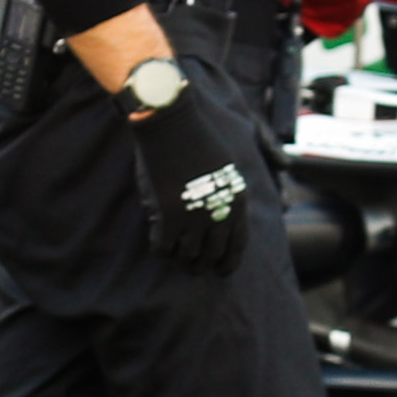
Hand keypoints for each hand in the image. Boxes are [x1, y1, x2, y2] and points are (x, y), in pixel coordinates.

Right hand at [122, 75, 257, 271]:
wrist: (173, 125)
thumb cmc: (197, 140)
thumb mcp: (226, 168)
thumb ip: (226, 196)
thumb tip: (220, 221)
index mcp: (237, 201)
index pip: (238, 245)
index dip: (228, 263)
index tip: (221, 272)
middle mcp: (219, 213)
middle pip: (212, 255)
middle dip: (202, 266)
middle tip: (193, 269)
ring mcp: (194, 217)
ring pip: (188, 257)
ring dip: (181, 261)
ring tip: (175, 258)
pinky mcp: (169, 216)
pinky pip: (163, 248)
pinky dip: (160, 250)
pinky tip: (158, 243)